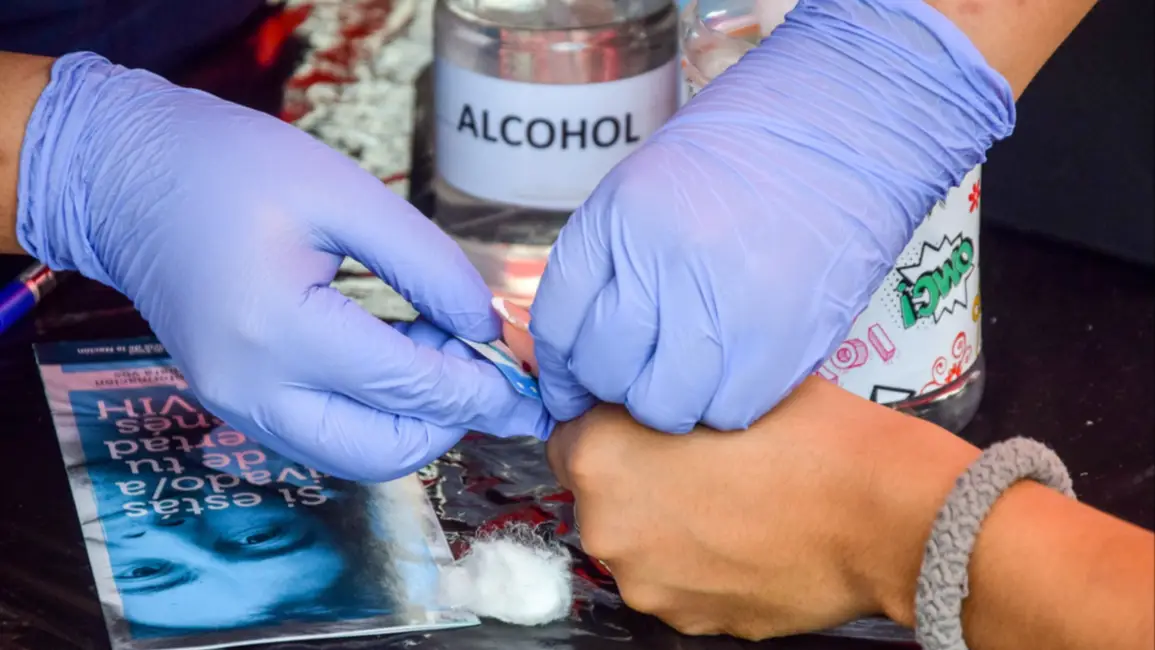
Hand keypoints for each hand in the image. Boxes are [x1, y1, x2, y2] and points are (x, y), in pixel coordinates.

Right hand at [17, 53, 551, 480]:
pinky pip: (323, 437)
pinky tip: (392, 356)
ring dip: (412, 420)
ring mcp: (236, 405)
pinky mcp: (235, 403)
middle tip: (482, 364)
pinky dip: (373, 415)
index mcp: (277, 329)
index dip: (479, 388)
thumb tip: (485, 328)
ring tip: (432, 345)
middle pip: (383, 450)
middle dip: (450, 420)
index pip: (407, 387)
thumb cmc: (231, 168)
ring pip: (354, 457)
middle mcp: (251, 388)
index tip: (525, 381)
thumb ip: (428, 265)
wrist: (128, 178)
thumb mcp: (346, 194)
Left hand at [530, 0, 1014, 430]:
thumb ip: (611, 265)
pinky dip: (723, 405)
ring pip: (662, 405)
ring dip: (668, 403)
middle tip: (640, 373)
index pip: (557, 326)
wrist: (844, 127)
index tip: (569, 390)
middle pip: (604, 371)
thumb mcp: (648, 188)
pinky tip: (735, 373)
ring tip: (690, 375)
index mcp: (617, 220)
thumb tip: (576, 356)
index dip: (559, 372)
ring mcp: (722, 304)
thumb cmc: (745, 156)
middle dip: (612, 386)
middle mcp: (660, 262)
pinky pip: (727, 411)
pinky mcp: (781, 340)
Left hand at [546, 377, 979, 638]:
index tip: (643, 420)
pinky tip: (747, 535)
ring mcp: (647, 583)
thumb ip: (662, 389)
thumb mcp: (724, 376)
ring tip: (733, 499)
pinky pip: (677, 578)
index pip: (567, 431)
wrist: (888, 516)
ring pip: (640, 540)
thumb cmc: (814, 435)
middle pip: (601, 491)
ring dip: (668, 522)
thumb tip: (646, 395)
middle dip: (637, 474)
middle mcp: (607, 526)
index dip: (609, 422)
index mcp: (600, 456)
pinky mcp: (688, 620)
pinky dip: (699, 561)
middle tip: (698, 456)